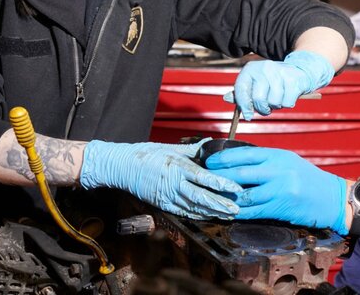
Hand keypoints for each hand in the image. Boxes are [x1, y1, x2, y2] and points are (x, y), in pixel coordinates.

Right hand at [80, 140, 241, 219]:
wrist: (122, 167)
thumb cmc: (146, 154)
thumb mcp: (170, 147)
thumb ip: (193, 149)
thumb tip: (211, 143)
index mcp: (177, 167)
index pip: (204, 178)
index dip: (221, 184)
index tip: (236, 188)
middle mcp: (174, 184)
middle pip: (201, 197)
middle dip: (220, 204)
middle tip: (237, 209)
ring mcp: (167, 196)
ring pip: (194, 208)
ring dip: (212, 212)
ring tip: (228, 215)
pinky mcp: (162, 205)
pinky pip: (183, 212)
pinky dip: (198, 215)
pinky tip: (209, 216)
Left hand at [205, 146, 347, 233]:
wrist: (331, 198)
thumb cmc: (308, 178)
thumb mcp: (288, 161)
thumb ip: (266, 161)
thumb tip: (238, 163)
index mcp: (278, 156)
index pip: (245, 154)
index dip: (225, 158)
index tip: (210, 161)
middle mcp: (277, 171)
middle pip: (241, 173)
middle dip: (220, 176)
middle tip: (204, 178)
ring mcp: (279, 190)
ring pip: (245, 194)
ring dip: (226, 197)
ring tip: (211, 196)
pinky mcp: (280, 208)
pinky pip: (253, 211)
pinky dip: (238, 212)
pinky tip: (227, 211)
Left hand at [225, 50, 334, 119]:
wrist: (299, 69)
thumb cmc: (274, 79)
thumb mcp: (255, 82)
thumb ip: (241, 91)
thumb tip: (226, 99)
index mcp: (251, 69)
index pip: (241, 89)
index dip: (243, 105)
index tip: (247, 115)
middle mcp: (264, 68)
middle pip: (258, 99)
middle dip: (262, 108)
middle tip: (266, 107)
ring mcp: (279, 73)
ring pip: (273, 102)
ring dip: (275, 106)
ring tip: (277, 98)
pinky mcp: (293, 80)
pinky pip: (286, 102)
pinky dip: (287, 103)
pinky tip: (287, 95)